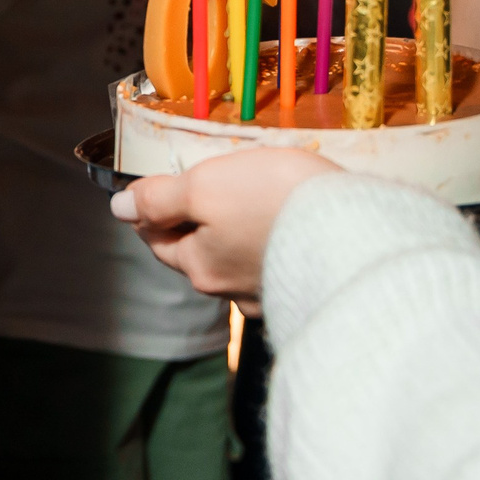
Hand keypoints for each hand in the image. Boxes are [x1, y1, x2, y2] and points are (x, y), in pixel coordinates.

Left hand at [112, 148, 339, 312]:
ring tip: (248, 207)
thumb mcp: (206, 186)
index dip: (150, 214)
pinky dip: (273, 245)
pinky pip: (277, 263)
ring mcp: (270, 293)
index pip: (158, 241)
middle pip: (197, 254)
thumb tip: (119, 207)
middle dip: (193, 227)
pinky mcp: (307, 286)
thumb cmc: (276, 202)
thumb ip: (161, 198)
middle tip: (199, 196)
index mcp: (198, 266)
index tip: (151, 194)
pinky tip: (286, 230)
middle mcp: (229, 290)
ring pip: (237, 262)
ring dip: (236, 237)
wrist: (360, 232)